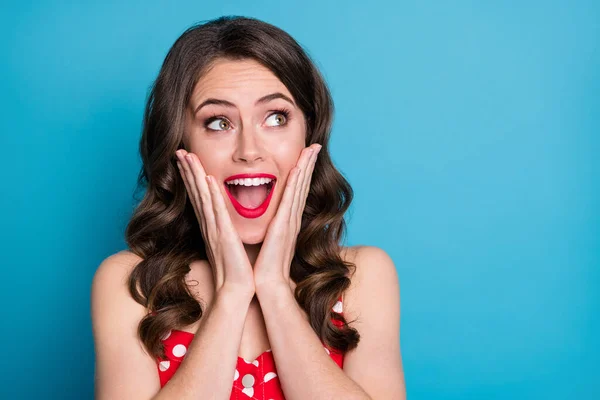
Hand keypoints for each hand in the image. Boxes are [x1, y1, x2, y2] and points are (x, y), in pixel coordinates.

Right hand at [175, 149, 254, 297]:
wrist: (237, 289)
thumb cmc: (236, 269)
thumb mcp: (229, 244)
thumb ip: (225, 230)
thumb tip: (226, 220)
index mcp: (212, 226)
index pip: (200, 197)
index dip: (192, 178)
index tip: (186, 160)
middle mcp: (209, 225)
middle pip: (196, 193)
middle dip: (187, 171)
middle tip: (179, 152)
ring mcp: (214, 229)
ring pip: (202, 197)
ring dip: (194, 176)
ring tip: (187, 157)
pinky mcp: (223, 235)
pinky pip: (216, 211)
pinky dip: (211, 194)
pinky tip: (207, 179)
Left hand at [253, 143, 321, 289]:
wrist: (266, 284)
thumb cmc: (265, 265)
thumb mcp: (268, 240)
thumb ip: (270, 227)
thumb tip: (267, 219)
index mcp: (287, 220)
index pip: (297, 191)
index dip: (303, 172)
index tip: (306, 155)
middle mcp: (292, 218)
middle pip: (302, 185)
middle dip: (308, 164)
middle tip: (314, 145)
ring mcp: (290, 221)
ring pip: (300, 188)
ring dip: (305, 167)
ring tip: (311, 149)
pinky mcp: (284, 227)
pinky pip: (290, 200)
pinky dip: (295, 183)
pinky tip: (297, 168)